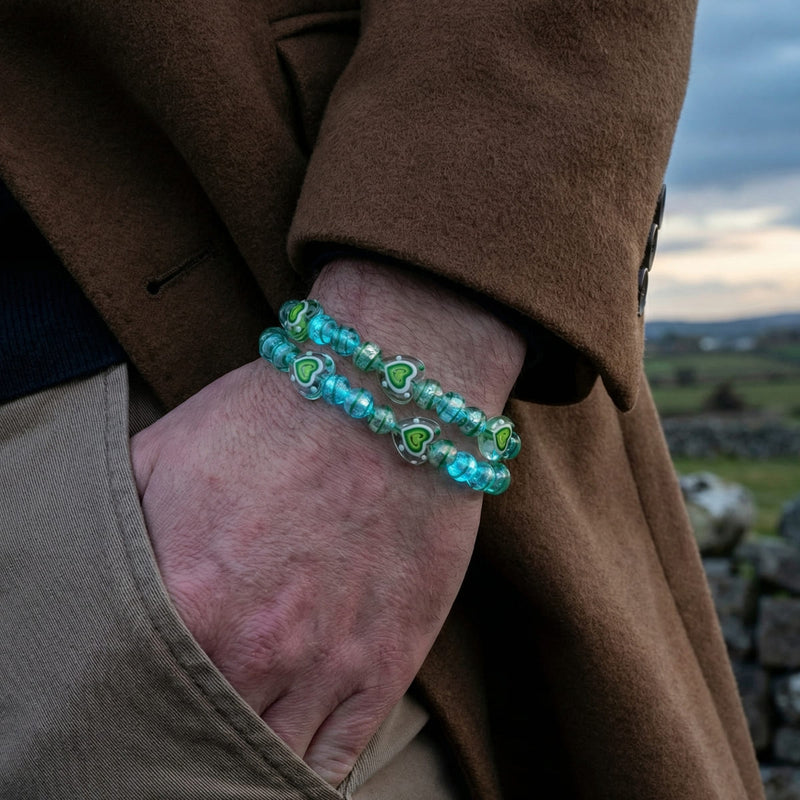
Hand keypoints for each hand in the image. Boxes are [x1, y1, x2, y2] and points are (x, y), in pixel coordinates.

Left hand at [130, 259, 524, 785]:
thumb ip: (116, 524)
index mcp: (186, 603)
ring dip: (246, 760)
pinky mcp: (387, 662)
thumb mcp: (163, 452)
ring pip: (270, 760)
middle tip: (188, 725)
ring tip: (236, 744)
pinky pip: (340, 758)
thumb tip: (94, 569)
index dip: (134, 709)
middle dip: (188, 739)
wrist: (387, 401)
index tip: (140, 706)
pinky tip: (290, 765)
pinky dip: (308, 777)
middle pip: (199, 741)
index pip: (136, 699)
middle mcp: (253, 652)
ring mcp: (326, 665)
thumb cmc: (275, 418)